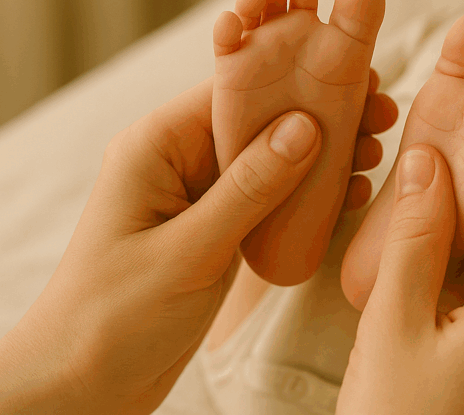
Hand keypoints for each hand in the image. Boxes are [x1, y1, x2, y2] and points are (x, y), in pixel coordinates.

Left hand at [0, 74, 395, 414]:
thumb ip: (247, 189)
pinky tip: (352, 193)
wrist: (83, 384)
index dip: (295, 81)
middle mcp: (181, 161)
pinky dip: (312, 196)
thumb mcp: (185, 251)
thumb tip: (305, 128)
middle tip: (380, 115)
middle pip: (262, 122)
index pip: (234, 92)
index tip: (354, 79)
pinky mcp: (220, 229)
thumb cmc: (110, 317)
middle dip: (323, 118)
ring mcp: (203, 196)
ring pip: (275, 160)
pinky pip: (273, 199)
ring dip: (326, 157)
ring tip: (376, 152)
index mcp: (157, 146)